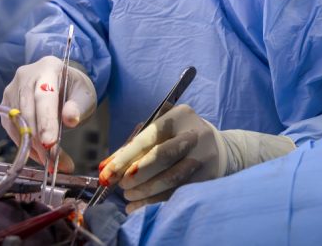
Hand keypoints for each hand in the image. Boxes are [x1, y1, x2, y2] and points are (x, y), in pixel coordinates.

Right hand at [1, 56, 96, 172]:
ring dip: (32, 146)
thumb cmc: (75, 89)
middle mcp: (25, 76)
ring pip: (17, 123)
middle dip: (39, 140)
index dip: (46, 120)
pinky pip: (12, 129)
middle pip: (28, 111)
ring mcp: (12, 90)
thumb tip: (70, 119)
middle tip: (54, 161)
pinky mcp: (6, 105)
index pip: (44, 96)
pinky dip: (25, 145)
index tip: (51, 143)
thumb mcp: (85, 95)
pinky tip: (39, 156)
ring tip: (51, 162)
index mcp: (48, 67)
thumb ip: (79, 106)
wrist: (62, 83)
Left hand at [99, 104, 294, 212]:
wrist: (217, 148)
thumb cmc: (178, 138)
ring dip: (145, 190)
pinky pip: (178, 192)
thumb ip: (133, 146)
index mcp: (181, 116)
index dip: (126, 156)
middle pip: (163, 155)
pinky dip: (155, 201)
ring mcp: (204, 157)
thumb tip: (105, 167)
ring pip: (171, 178)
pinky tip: (138, 205)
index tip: (107, 172)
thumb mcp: (160, 132)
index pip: (150, 136)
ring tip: (128, 195)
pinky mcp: (208, 177)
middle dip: (137, 173)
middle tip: (121, 185)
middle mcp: (195, 134)